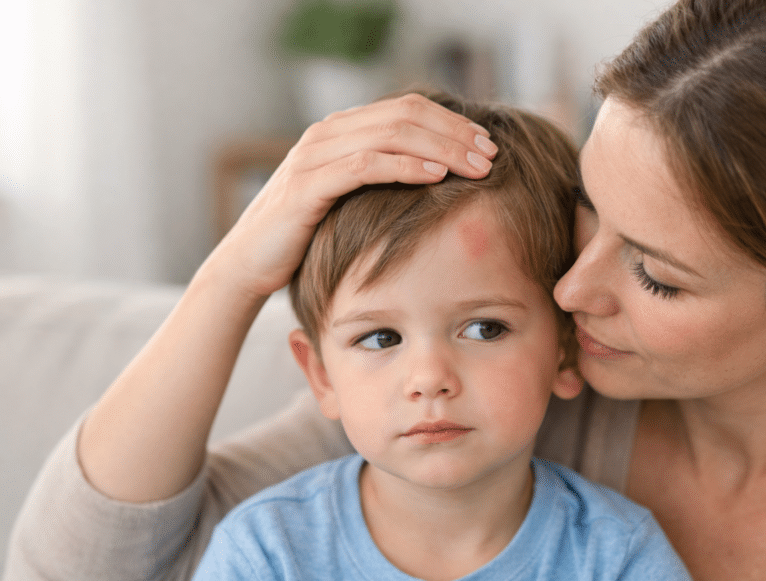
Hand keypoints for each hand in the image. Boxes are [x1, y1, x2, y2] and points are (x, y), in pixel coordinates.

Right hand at [208, 93, 498, 297]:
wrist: (249, 263)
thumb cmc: (308, 236)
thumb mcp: (352, 201)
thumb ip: (384, 180)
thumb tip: (440, 180)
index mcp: (343, 129)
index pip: (409, 108)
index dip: (453, 123)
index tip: (489, 145)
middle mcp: (328, 132)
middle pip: (406, 115)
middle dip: (455, 134)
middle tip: (491, 156)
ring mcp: (315, 155)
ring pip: (391, 134)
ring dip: (441, 149)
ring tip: (476, 168)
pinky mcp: (307, 185)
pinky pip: (364, 165)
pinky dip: (404, 167)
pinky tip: (436, 177)